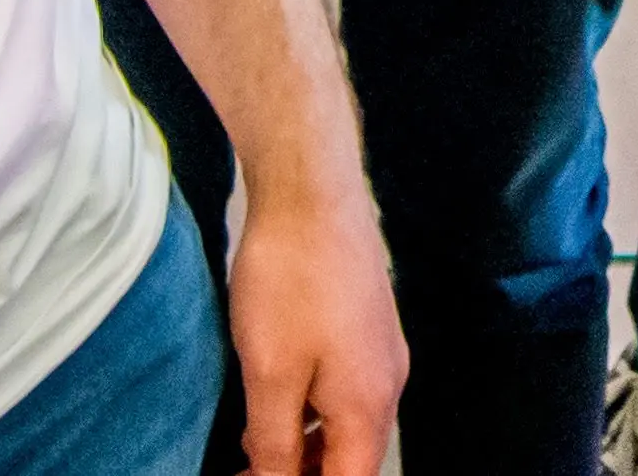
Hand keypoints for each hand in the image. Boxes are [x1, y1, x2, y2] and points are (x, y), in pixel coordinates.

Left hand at [226, 176, 407, 475]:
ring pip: (348, 423)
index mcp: (371, 404)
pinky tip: (275, 398)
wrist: (312, 190)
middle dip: (306, 472)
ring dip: (305, 446)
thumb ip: (274, 445)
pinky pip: (346, 389)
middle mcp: (388, 382)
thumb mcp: (271, 375)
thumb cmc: (290, 281)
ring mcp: (381, 350)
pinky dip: (311, 411)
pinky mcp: (367, 324)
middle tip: (249, 469)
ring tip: (252, 447)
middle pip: (354, 457)